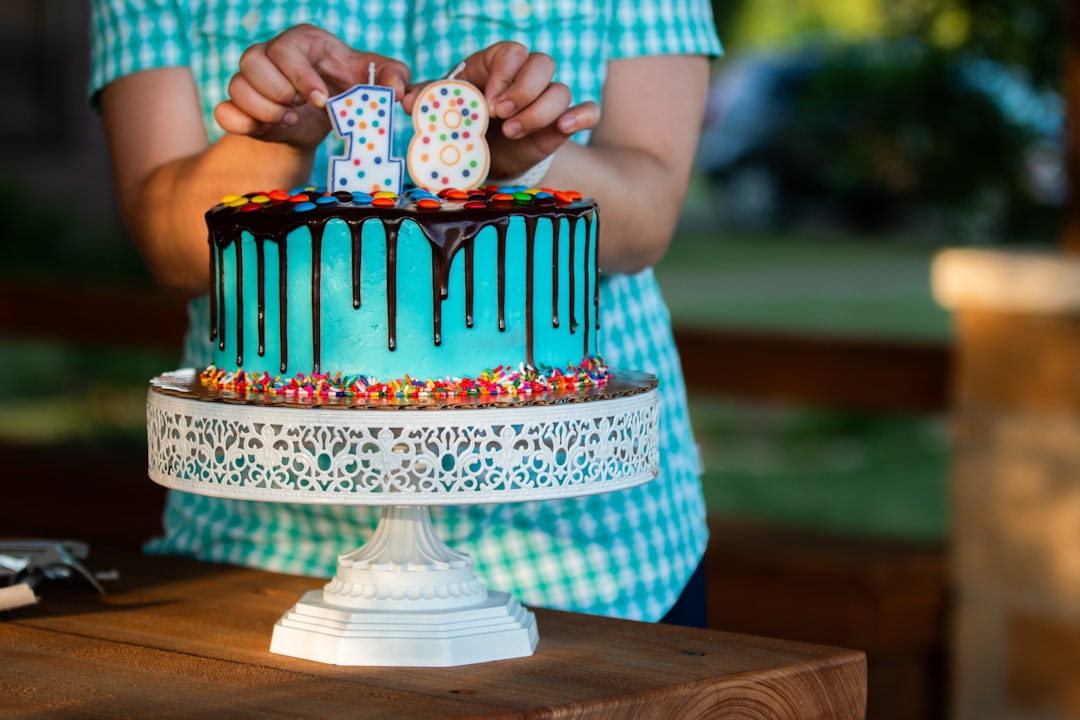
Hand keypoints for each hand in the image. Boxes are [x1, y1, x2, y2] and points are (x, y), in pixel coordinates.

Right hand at [214, 24, 410, 148]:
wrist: (326, 120)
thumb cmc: (351, 90)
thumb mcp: (376, 80)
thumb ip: (396, 78)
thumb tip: (400, 93)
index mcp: (302, 41)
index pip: (285, 48)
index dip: (300, 77)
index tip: (321, 100)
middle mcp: (270, 54)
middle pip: (251, 61)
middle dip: (280, 92)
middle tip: (301, 109)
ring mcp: (251, 80)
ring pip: (235, 85)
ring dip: (264, 110)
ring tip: (290, 119)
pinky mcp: (241, 107)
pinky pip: (223, 112)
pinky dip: (242, 124)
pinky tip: (268, 130)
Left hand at [403, 42, 599, 178]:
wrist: (485, 158)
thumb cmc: (464, 125)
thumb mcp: (443, 111)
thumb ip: (426, 101)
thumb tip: (402, 98)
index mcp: (498, 65)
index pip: (512, 52)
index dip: (505, 73)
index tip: (488, 102)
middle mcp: (527, 77)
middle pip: (542, 64)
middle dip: (523, 90)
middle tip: (501, 116)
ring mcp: (548, 100)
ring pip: (561, 89)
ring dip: (539, 111)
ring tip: (513, 133)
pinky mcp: (564, 124)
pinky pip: (588, 110)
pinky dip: (582, 116)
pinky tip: (565, 128)